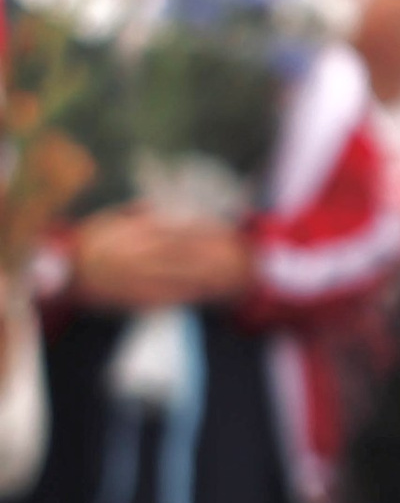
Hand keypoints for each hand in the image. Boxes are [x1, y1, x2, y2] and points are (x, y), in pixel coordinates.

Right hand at [70, 206, 255, 309]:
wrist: (64, 274)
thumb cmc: (88, 243)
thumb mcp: (109, 219)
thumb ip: (137, 211)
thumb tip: (162, 204)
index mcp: (131, 233)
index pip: (172, 230)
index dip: (198, 231)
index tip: (219, 230)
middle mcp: (135, 254)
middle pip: (180, 253)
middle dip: (207, 254)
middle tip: (232, 254)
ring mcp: (135, 278)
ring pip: (176, 276)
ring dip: (203, 276)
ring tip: (226, 275)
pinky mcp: (133, 298)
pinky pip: (164, 297)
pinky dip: (185, 295)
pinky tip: (202, 294)